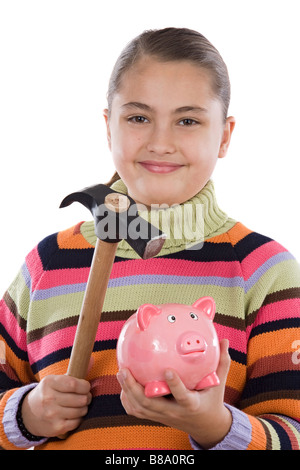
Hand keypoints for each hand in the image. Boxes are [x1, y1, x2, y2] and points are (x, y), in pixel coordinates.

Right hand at [22, 375, 91, 436]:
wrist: (28, 414)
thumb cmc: (48, 393)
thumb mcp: (55, 380)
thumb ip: (74, 372)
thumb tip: (92, 359)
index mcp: (49, 383)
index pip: (74, 384)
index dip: (85, 386)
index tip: (86, 387)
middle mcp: (49, 399)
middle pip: (80, 399)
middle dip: (87, 397)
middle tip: (85, 396)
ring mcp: (52, 414)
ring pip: (81, 411)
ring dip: (84, 408)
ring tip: (80, 405)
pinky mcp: (56, 427)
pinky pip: (77, 422)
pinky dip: (79, 418)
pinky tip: (74, 415)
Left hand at [117, 339, 231, 448]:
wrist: (206, 426)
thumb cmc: (212, 399)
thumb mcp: (218, 383)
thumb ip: (221, 362)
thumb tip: (224, 340)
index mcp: (192, 404)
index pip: (182, 396)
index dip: (175, 385)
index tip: (167, 369)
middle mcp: (175, 413)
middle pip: (151, 404)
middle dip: (134, 388)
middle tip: (124, 369)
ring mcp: (164, 417)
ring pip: (141, 409)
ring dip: (128, 392)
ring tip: (121, 373)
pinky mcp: (157, 418)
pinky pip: (138, 413)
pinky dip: (128, 401)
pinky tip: (123, 386)